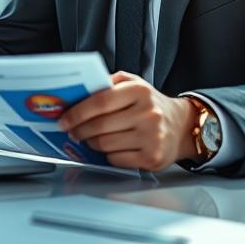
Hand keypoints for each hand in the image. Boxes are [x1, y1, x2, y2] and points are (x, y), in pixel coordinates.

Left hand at [56, 71, 199, 170]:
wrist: (181, 126)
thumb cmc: (150, 104)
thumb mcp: (133, 84)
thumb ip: (108, 84)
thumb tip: (78, 94)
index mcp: (140, 91)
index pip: (100, 102)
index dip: (77, 113)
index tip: (64, 120)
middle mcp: (148, 113)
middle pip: (100, 126)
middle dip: (79, 131)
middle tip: (72, 131)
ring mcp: (151, 137)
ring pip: (105, 145)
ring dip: (91, 143)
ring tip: (90, 139)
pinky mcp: (152, 158)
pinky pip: (116, 159)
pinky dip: (108, 155)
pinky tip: (110, 148)